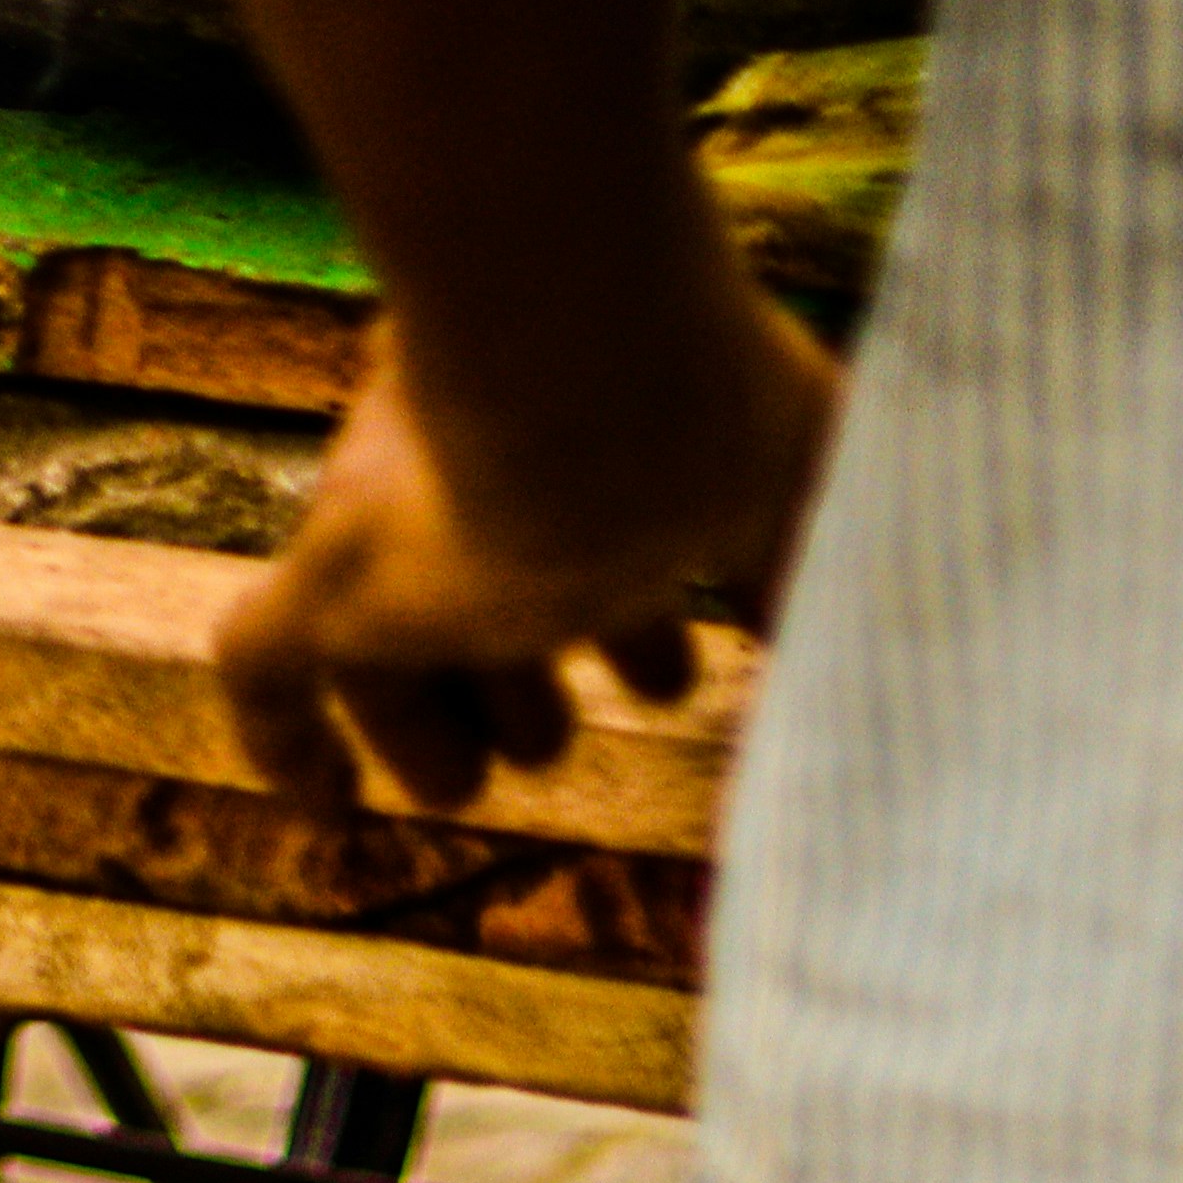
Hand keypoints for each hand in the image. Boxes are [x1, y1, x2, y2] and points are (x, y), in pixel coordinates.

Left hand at [218, 298, 836, 813]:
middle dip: (530, 687)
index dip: (638, 632)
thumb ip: (847, 571)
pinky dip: (286, 744)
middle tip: (553, 743)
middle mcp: (496, 504)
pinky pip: (267, 678)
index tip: (670, 681)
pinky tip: (322, 802)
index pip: (609, 562)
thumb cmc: (717, 421)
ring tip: (466, 782)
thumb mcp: (820, 487)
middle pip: (504, 619)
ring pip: (389, 660)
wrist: (591, 380)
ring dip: (428, 731)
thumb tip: (915, 656)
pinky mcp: (332, 590)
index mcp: (603, 478)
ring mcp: (407, 548)